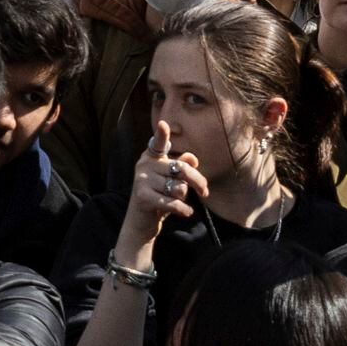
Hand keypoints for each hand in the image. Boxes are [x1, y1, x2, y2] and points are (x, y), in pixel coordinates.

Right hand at [117, 122, 203, 260]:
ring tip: (175, 201)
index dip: (161, 134)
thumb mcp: (170, 180)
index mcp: (152, 156)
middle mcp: (144, 164)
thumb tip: (193, 158)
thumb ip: (181, 166)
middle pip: (182, 169)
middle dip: (198, 181)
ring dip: (183, 198)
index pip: (158, 142)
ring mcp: (142, 180)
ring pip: (179, 188)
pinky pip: (172, 202)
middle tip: (205, 192)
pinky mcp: (142, 196)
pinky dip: (183, 209)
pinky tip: (187, 212)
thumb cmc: (159, 196)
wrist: (141, 221)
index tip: (163, 124)